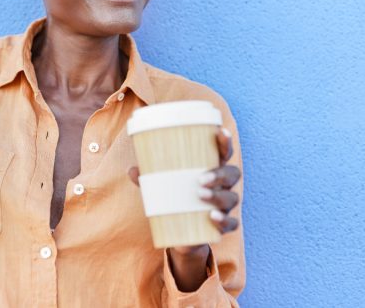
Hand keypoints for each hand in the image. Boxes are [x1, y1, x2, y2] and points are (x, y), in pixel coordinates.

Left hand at [128, 127, 240, 289]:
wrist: (182, 234)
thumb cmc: (176, 199)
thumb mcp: (162, 186)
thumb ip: (149, 178)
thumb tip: (132, 170)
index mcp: (211, 168)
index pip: (224, 152)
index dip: (225, 141)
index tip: (221, 131)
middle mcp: (223, 185)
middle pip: (232, 174)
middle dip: (219, 174)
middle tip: (200, 179)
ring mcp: (225, 205)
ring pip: (231, 197)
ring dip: (218, 196)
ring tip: (199, 195)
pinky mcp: (223, 225)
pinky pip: (232, 223)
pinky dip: (225, 221)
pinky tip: (213, 217)